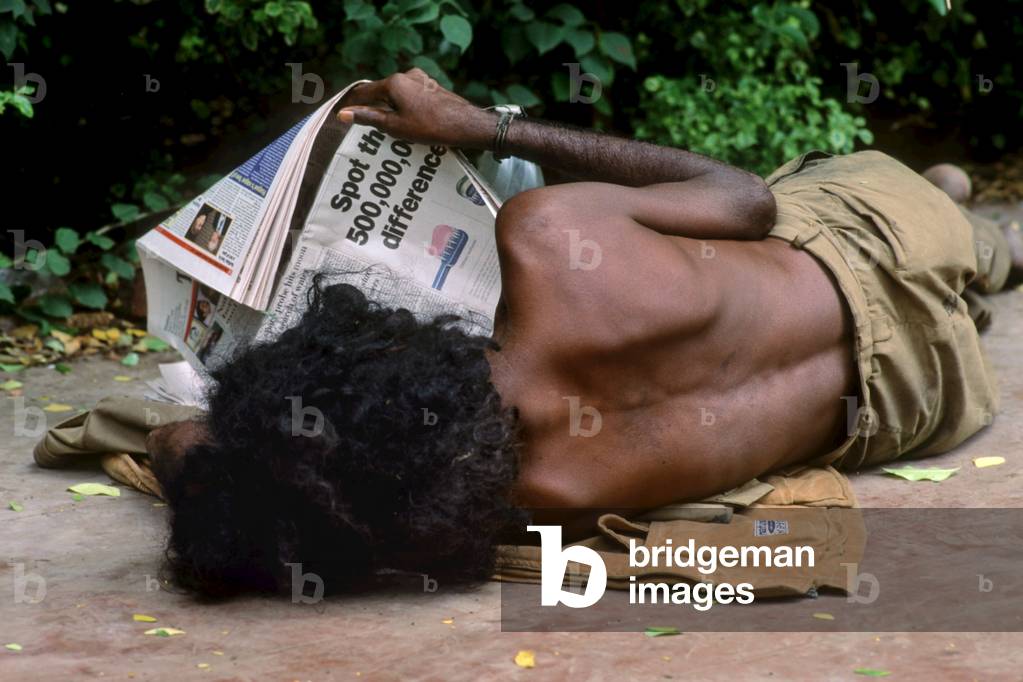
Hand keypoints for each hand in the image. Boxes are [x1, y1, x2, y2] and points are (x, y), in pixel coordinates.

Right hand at [337, 69, 495, 148]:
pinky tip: (406, 121)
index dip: (351, 104)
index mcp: (394, 82)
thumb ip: (369, 118)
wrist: (467, 125)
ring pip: (397, 93)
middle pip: (381, 91)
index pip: (364, 91)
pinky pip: (411, 96)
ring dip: (389, 107)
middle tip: (361, 123)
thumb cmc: (431, 127)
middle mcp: (407, 75)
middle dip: (371, 106)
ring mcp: (422, 80)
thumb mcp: (395, 126)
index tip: (341, 114)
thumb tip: (344, 114)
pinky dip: (403, 107)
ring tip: (384, 126)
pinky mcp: (433, 87)